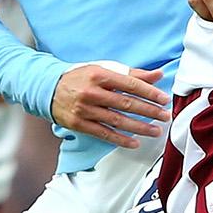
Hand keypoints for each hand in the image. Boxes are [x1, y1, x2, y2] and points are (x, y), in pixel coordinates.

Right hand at [51, 62, 170, 147]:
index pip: (130, 84)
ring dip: (139, 127)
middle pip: (126, 103)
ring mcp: (85, 109)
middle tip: (164, 116)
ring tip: (155, 130)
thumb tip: (157, 75)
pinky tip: (135, 142)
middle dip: (149, 111)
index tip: (164, 99)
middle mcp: (92, 92)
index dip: (149, 93)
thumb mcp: (104, 70)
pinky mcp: (79, 124)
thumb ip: (131, 73)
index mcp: (100, 75)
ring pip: (117, 120)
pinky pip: (104, 133)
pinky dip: (120, 139)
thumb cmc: (81, 78)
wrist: (49, 88)